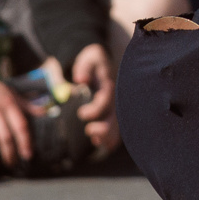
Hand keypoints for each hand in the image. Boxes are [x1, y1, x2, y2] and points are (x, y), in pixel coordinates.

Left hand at [68, 42, 118, 156]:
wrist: (98, 63)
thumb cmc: (93, 62)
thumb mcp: (90, 58)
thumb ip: (85, 67)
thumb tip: (81, 79)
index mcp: (110, 85)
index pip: (107, 100)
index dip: (95, 110)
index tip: (82, 113)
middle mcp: (117, 99)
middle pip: (116, 119)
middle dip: (104, 129)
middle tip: (89, 130)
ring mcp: (116, 108)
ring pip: (118, 128)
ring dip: (107, 137)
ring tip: (93, 138)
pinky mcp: (113, 115)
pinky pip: (116, 132)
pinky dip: (108, 140)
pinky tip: (97, 141)